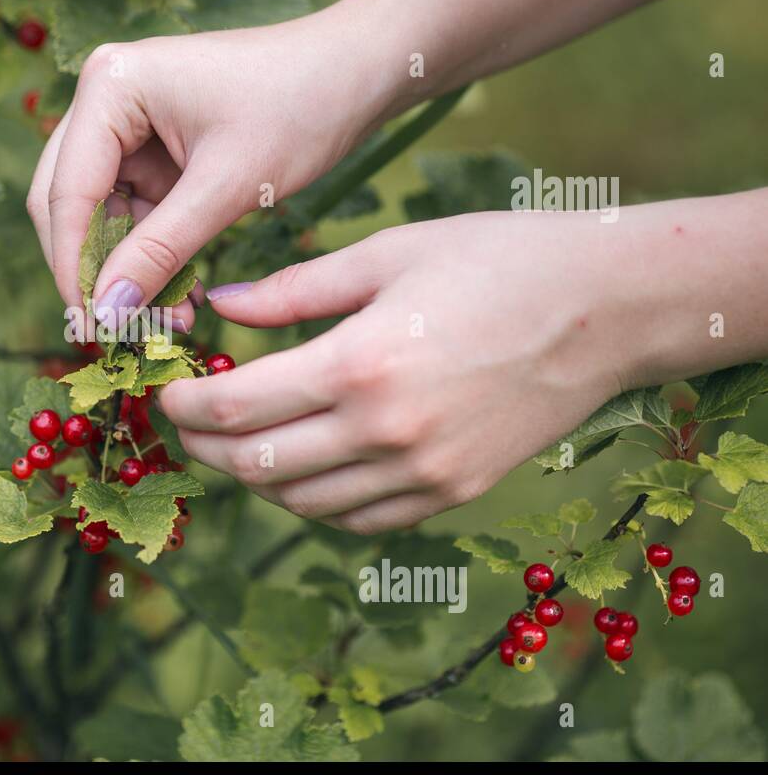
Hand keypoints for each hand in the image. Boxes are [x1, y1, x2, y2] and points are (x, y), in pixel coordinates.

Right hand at [25, 6, 400, 329]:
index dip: (73, 268)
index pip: (66, 193)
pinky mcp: (153, 149)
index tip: (91, 330)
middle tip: (114, 334)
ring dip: (127, 272)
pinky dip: (152, 257)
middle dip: (93, 271)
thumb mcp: (226, 187)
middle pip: (67, 203)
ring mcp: (126, 124)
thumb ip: (159, 251)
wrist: (358, 72)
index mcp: (109, 86)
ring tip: (166, 325)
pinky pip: (135, 215)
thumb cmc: (299, 108)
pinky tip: (180, 299)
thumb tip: (106, 314)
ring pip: (100, 216)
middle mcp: (104, 98)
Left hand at [157, 211, 640, 533]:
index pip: (237, 409)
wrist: (607, 309)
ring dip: (254, 478)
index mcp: (361, 364)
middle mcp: (387, 432)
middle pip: (258, 467)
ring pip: (302, 503)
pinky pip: (359, 520)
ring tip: (238, 442)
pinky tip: (303, 467)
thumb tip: (217, 302)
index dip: (186, 407)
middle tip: (186, 423)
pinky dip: (314, 501)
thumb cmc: (496, 260)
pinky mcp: (454, 494)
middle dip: (204, 448)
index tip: (166, 393)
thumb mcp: (386, 254)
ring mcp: (424, 473)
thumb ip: (292, 291)